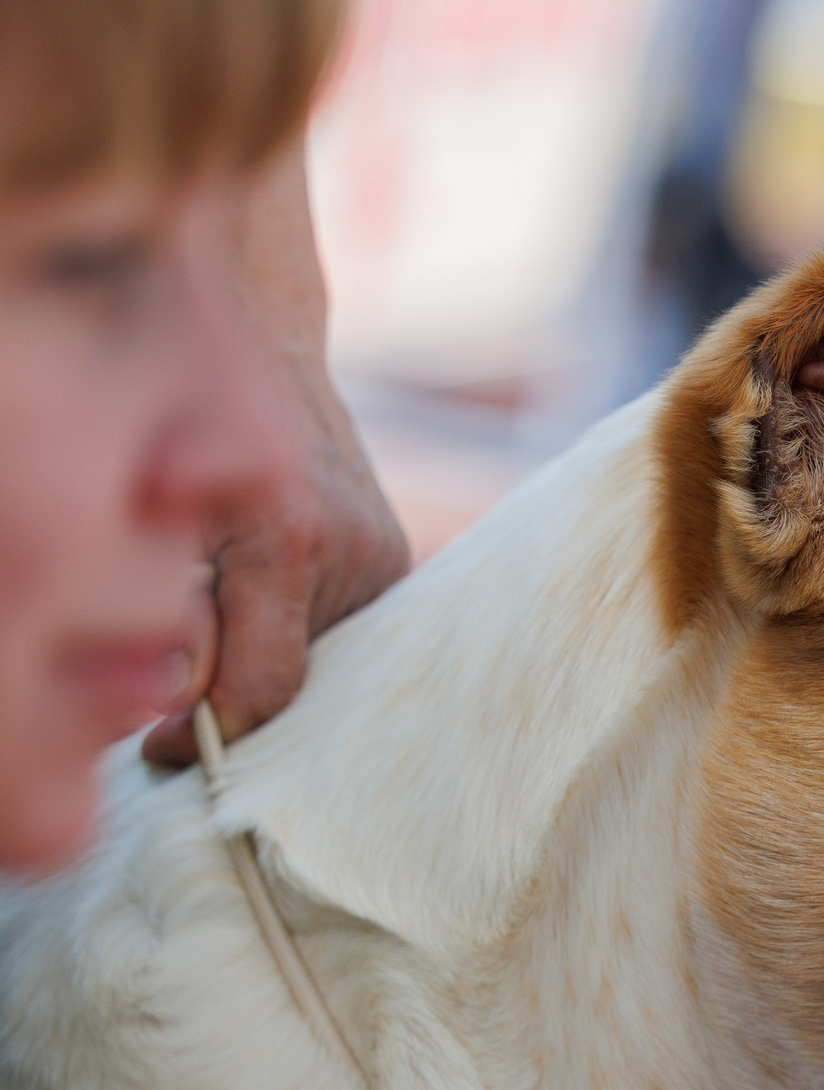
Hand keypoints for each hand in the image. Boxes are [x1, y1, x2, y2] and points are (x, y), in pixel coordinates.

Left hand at [141, 146, 407, 766]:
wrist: (258, 342)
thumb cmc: (180, 427)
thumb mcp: (157, 524)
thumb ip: (177, 617)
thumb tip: (187, 705)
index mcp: (286, 540)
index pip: (262, 692)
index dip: (205, 735)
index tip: (162, 747)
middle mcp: (352, 550)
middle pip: (298, 686)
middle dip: (239, 699)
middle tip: (184, 699)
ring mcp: (385, 556)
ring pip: (323, 662)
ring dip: (271, 658)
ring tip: (229, 620)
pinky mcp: (398, 556)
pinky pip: (346, 632)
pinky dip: (302, 632)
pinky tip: (272, 602)